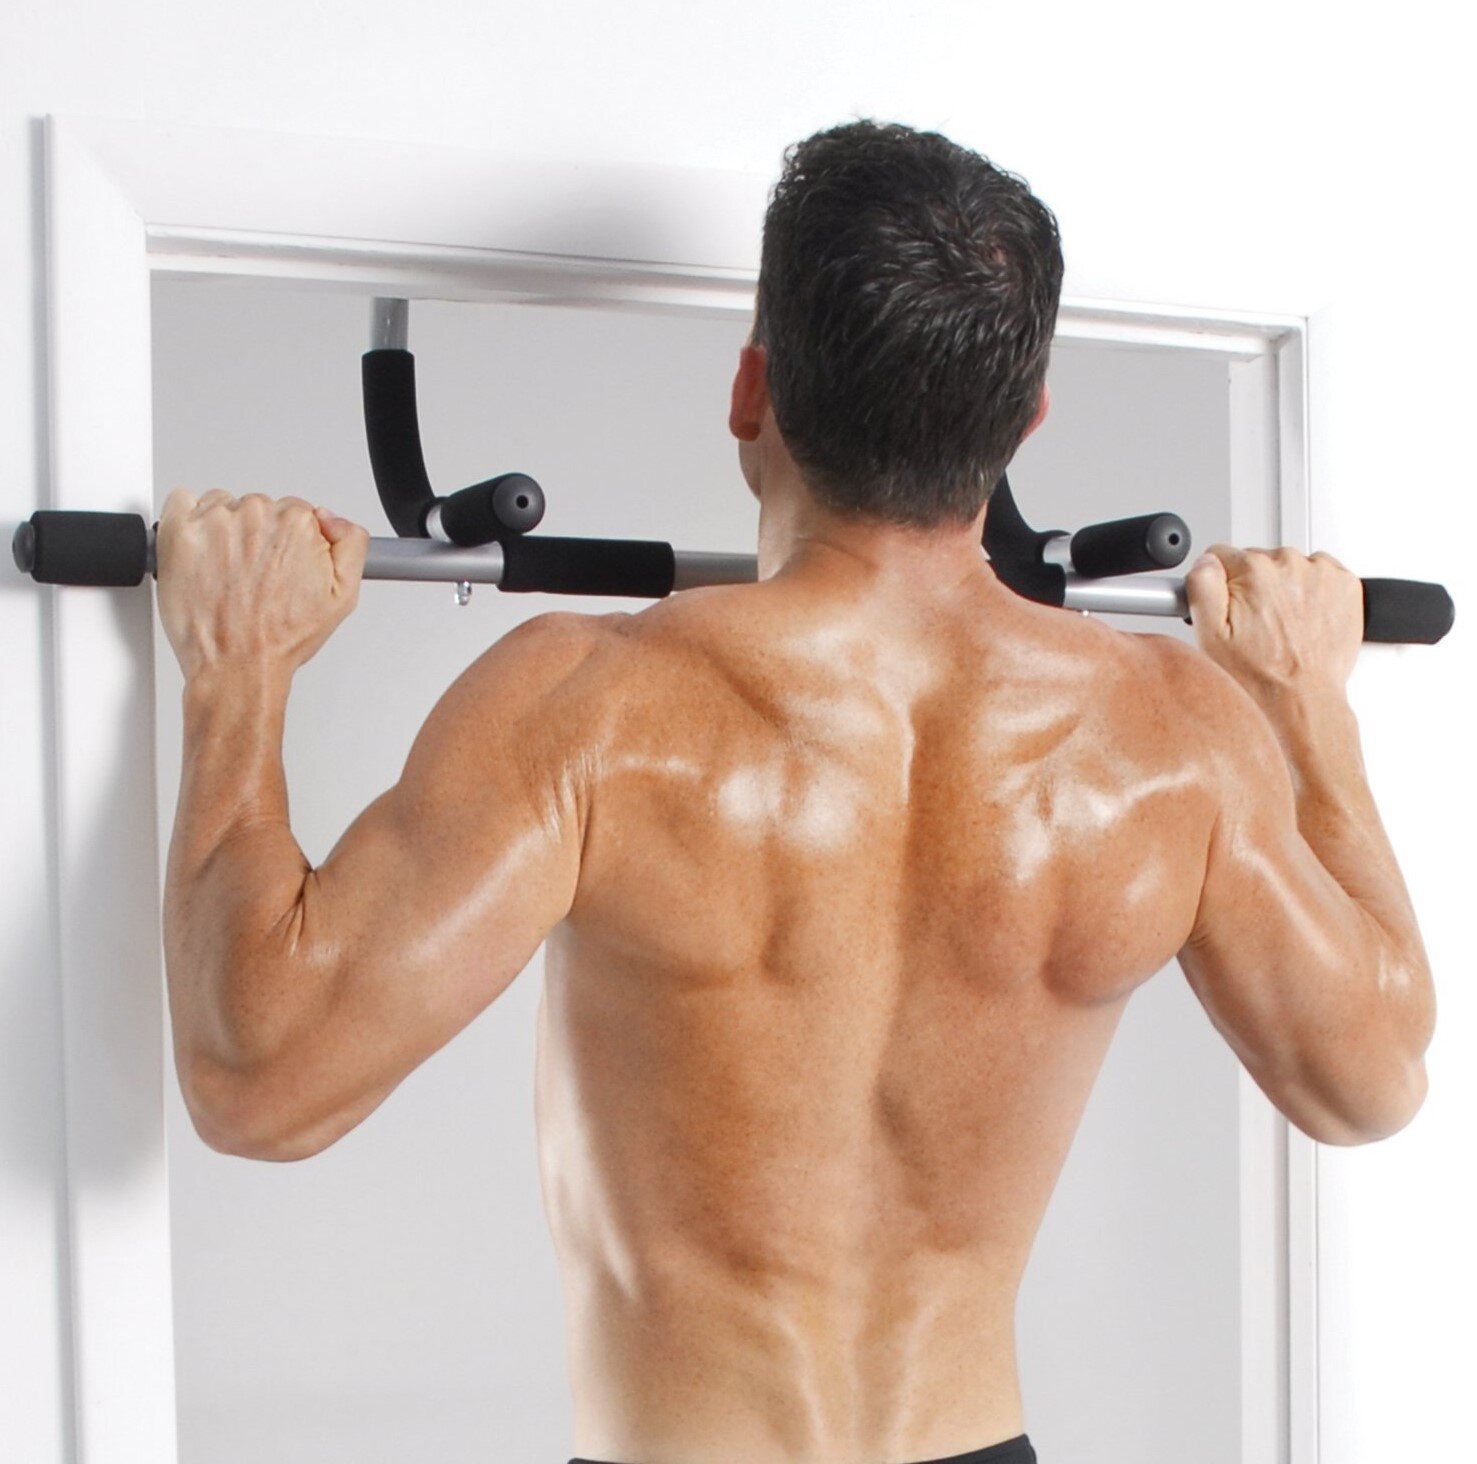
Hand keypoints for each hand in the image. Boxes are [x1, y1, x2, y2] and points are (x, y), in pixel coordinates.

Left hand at [156, 489, 369, 682]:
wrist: (236, 664)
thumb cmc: (281, 637)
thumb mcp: (344, 596)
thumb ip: (352, 544)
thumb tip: (331, 518)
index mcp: (296, 523)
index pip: (294, 511)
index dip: (289, 541)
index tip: (281, 564)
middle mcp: (255, 515)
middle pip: (258, 506)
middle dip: (257, 535)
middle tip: (253, 575)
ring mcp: (213, 521)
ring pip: (222, 504)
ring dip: (223, 528)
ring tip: (226, 570)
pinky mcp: (179, 530)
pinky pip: (180, 501)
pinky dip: (187, 518)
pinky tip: (200, 550)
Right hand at [1185, 544, 1364, 698]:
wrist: (1302, 699)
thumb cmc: (1260, 675)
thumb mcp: (1209, 635)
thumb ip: (1202, 585)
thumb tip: (1206, 562)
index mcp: (1253, 570)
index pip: (1221, 556)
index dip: (1220, 584)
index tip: (1229, 607)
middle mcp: (1290, 564)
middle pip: (1258, 560)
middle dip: (1253, 587)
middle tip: (1256, 624)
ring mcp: (1322, 573)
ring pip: (1290, 567)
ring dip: (1284, 588)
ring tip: (1282, 625)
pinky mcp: (1346, 585)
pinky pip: (1321, 574)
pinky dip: (1313, 591)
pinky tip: (1304, 619)